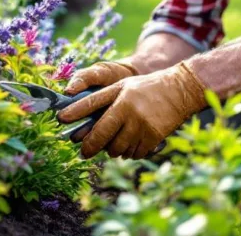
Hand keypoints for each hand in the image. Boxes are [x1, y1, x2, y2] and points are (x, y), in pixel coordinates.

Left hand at [57, 62, 208, 159]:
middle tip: (84, 152)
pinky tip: (130, 143)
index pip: (91, 106)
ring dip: (112, 149)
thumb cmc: (145, 88)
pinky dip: (129, 152)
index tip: (61, 120)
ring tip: (114, 142)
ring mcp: (142, 126)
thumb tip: (82, 118)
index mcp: (120, 97)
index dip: (74, 113)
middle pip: (102, 137)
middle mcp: (129, 112)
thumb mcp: (123, 87)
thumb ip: (103, 99)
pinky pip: (133, 154)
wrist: (179, 91)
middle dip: (89, 147)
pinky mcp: (153, 138)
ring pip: (117, 149)